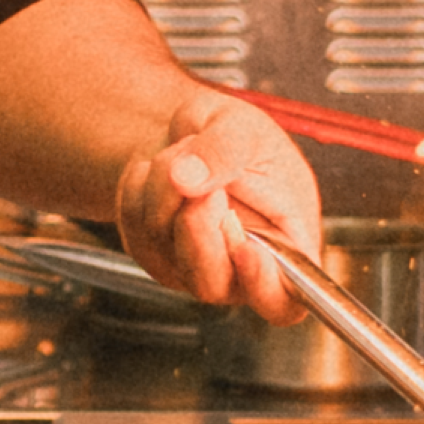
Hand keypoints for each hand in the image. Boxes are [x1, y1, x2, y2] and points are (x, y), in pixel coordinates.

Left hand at [116, 94, 323, 320]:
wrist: (189, 130)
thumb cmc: (233, 133)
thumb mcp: (241, 124)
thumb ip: (223, 150)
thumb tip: (187, 178)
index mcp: (287, 241)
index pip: (285, 299)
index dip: (264, 285)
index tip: (246, 247)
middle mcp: (243, 267)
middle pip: (214, 285)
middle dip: (197, 228)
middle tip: (195, 176)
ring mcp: (197, 268)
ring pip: (167, 260)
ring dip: (163, 194)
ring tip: (182, 153)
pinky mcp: (158, 258)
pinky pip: (135, 236)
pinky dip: (139, 192)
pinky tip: (158, 169)